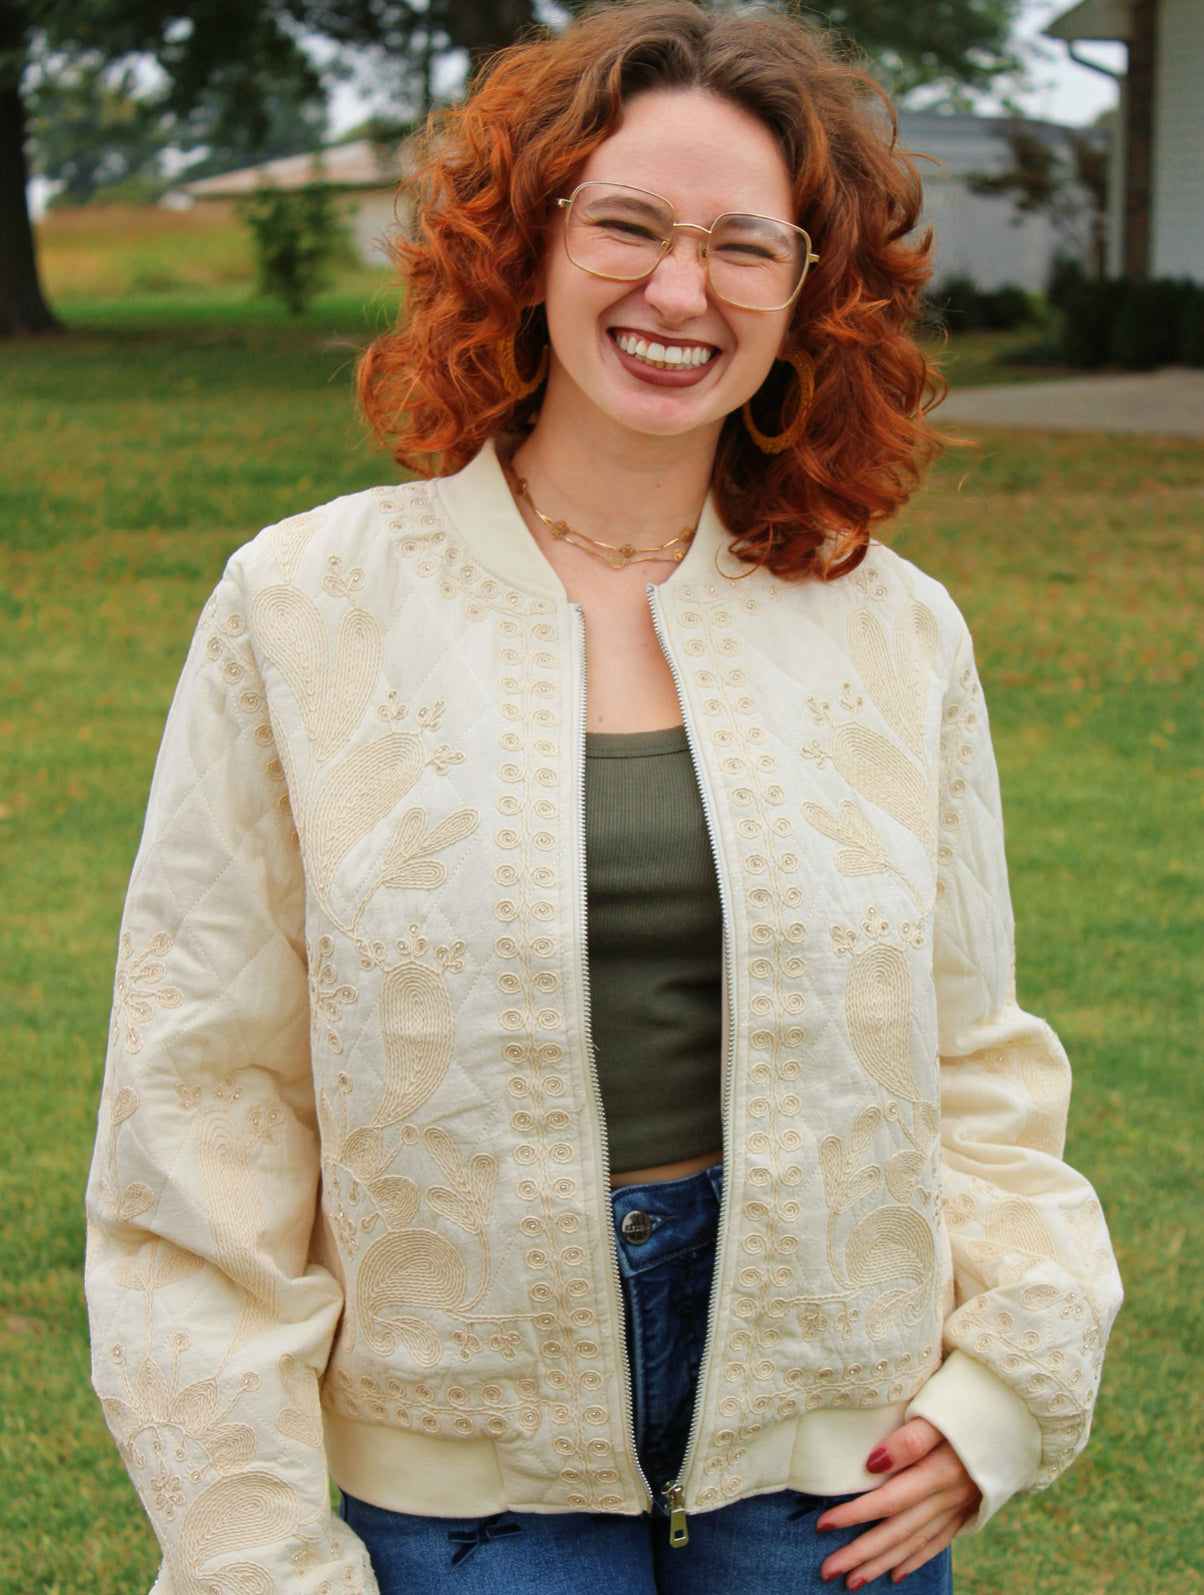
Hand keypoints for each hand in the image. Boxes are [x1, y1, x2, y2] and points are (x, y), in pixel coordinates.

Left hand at [817, 1417, 980, 1587]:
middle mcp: (949, 1496)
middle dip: (862, 1553)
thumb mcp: (940, 1410)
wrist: (1018, 1411)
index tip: (823, 1526)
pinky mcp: (968, 1509)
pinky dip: (916, 1558)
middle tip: (828, 1571)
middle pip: (898, 1531)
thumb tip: (872, 1464)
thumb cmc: (970, 1403)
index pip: (889, 1501)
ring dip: (883, 1563)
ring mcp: (959, 1506)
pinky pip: (939, 1542)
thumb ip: (909, 1439)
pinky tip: (896, 1573)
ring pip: (916, 1542)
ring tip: (853, 1581)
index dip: (855, 1515)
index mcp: (939, 1472)